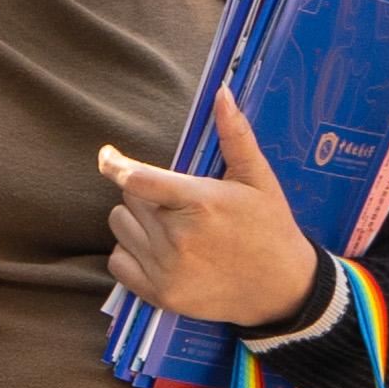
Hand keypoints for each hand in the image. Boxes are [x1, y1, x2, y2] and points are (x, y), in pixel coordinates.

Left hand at [95, 143, 327, 333]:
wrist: (282, 289)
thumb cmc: (270, 228)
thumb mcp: (258, 179)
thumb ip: (235, 136)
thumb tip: (222, 93)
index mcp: (200, 203)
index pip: (137, 179)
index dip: (115, 165)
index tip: (107, 156)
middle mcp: (178, 237)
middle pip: (129, 199)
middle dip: (146, 194)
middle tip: (177, 204)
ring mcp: (167, 269)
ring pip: (120, 227)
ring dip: (136, 222)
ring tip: (170, 227)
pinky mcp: (160, 294)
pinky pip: (117, 262)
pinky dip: (130, 253)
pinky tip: (159, 251)